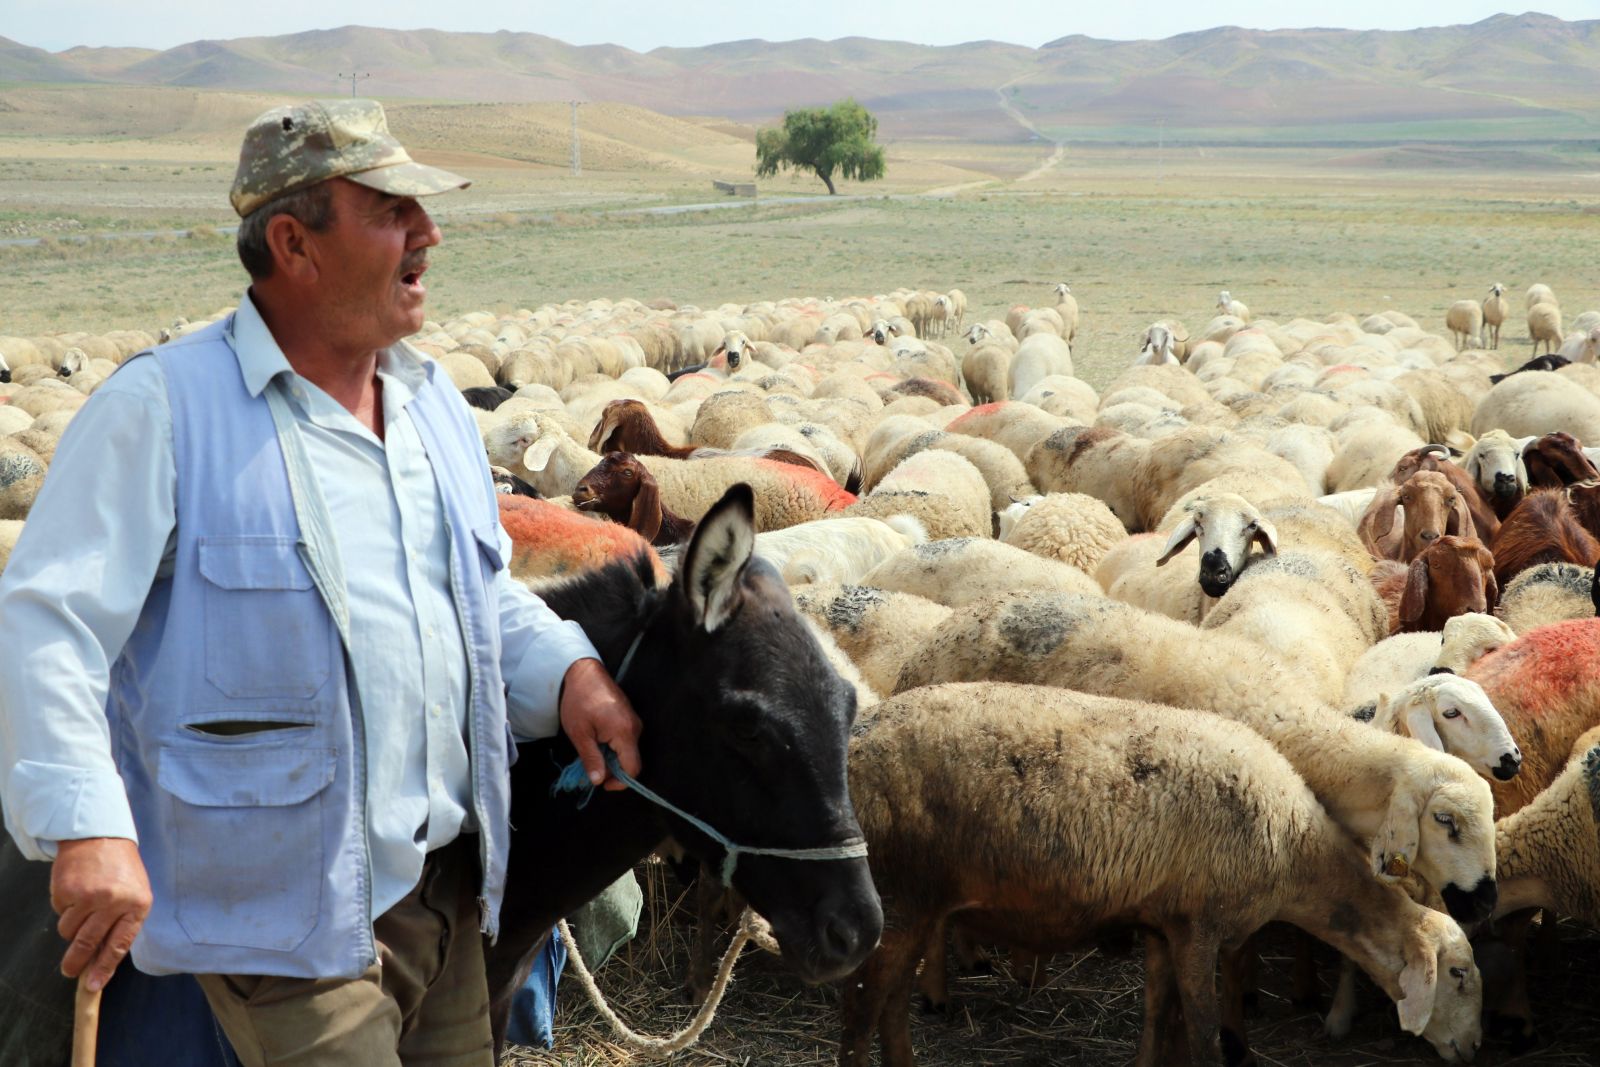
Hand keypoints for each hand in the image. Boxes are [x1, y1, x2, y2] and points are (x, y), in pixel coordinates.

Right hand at [50, 837, 151, 991]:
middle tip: (70, 972)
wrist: (101, 836)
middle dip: (76, 963)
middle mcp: (114, 902)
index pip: (119, 945)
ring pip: (69, 932)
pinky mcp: (67, 890)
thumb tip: (103, 959)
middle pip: (89, 944)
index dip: (105, 968)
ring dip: (70, 929)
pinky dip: (64, 909)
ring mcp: (88, 896)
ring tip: (81, 911)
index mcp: (137, 904)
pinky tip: (75, 892)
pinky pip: (60, 913)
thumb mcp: (136, 893)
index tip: (93, 985)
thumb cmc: (122, 869)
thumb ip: (123, 923)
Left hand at [559, 657, 641, 791]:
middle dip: (612, 770)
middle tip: (590, 769)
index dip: (619, 782)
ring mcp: (633, 721)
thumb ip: (591, 759)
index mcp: (624, 732)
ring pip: (627, 751)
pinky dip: (612, 747)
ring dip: (611, 758)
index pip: (632, 768)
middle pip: (630, 761)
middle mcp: (635, 727)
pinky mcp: (628, 717)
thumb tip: (598, 781)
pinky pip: (625, 740)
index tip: (601, 784)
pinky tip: (596, 741)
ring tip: (591, 753)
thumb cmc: (579, 701)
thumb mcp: (580, 734)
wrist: (584, 672)